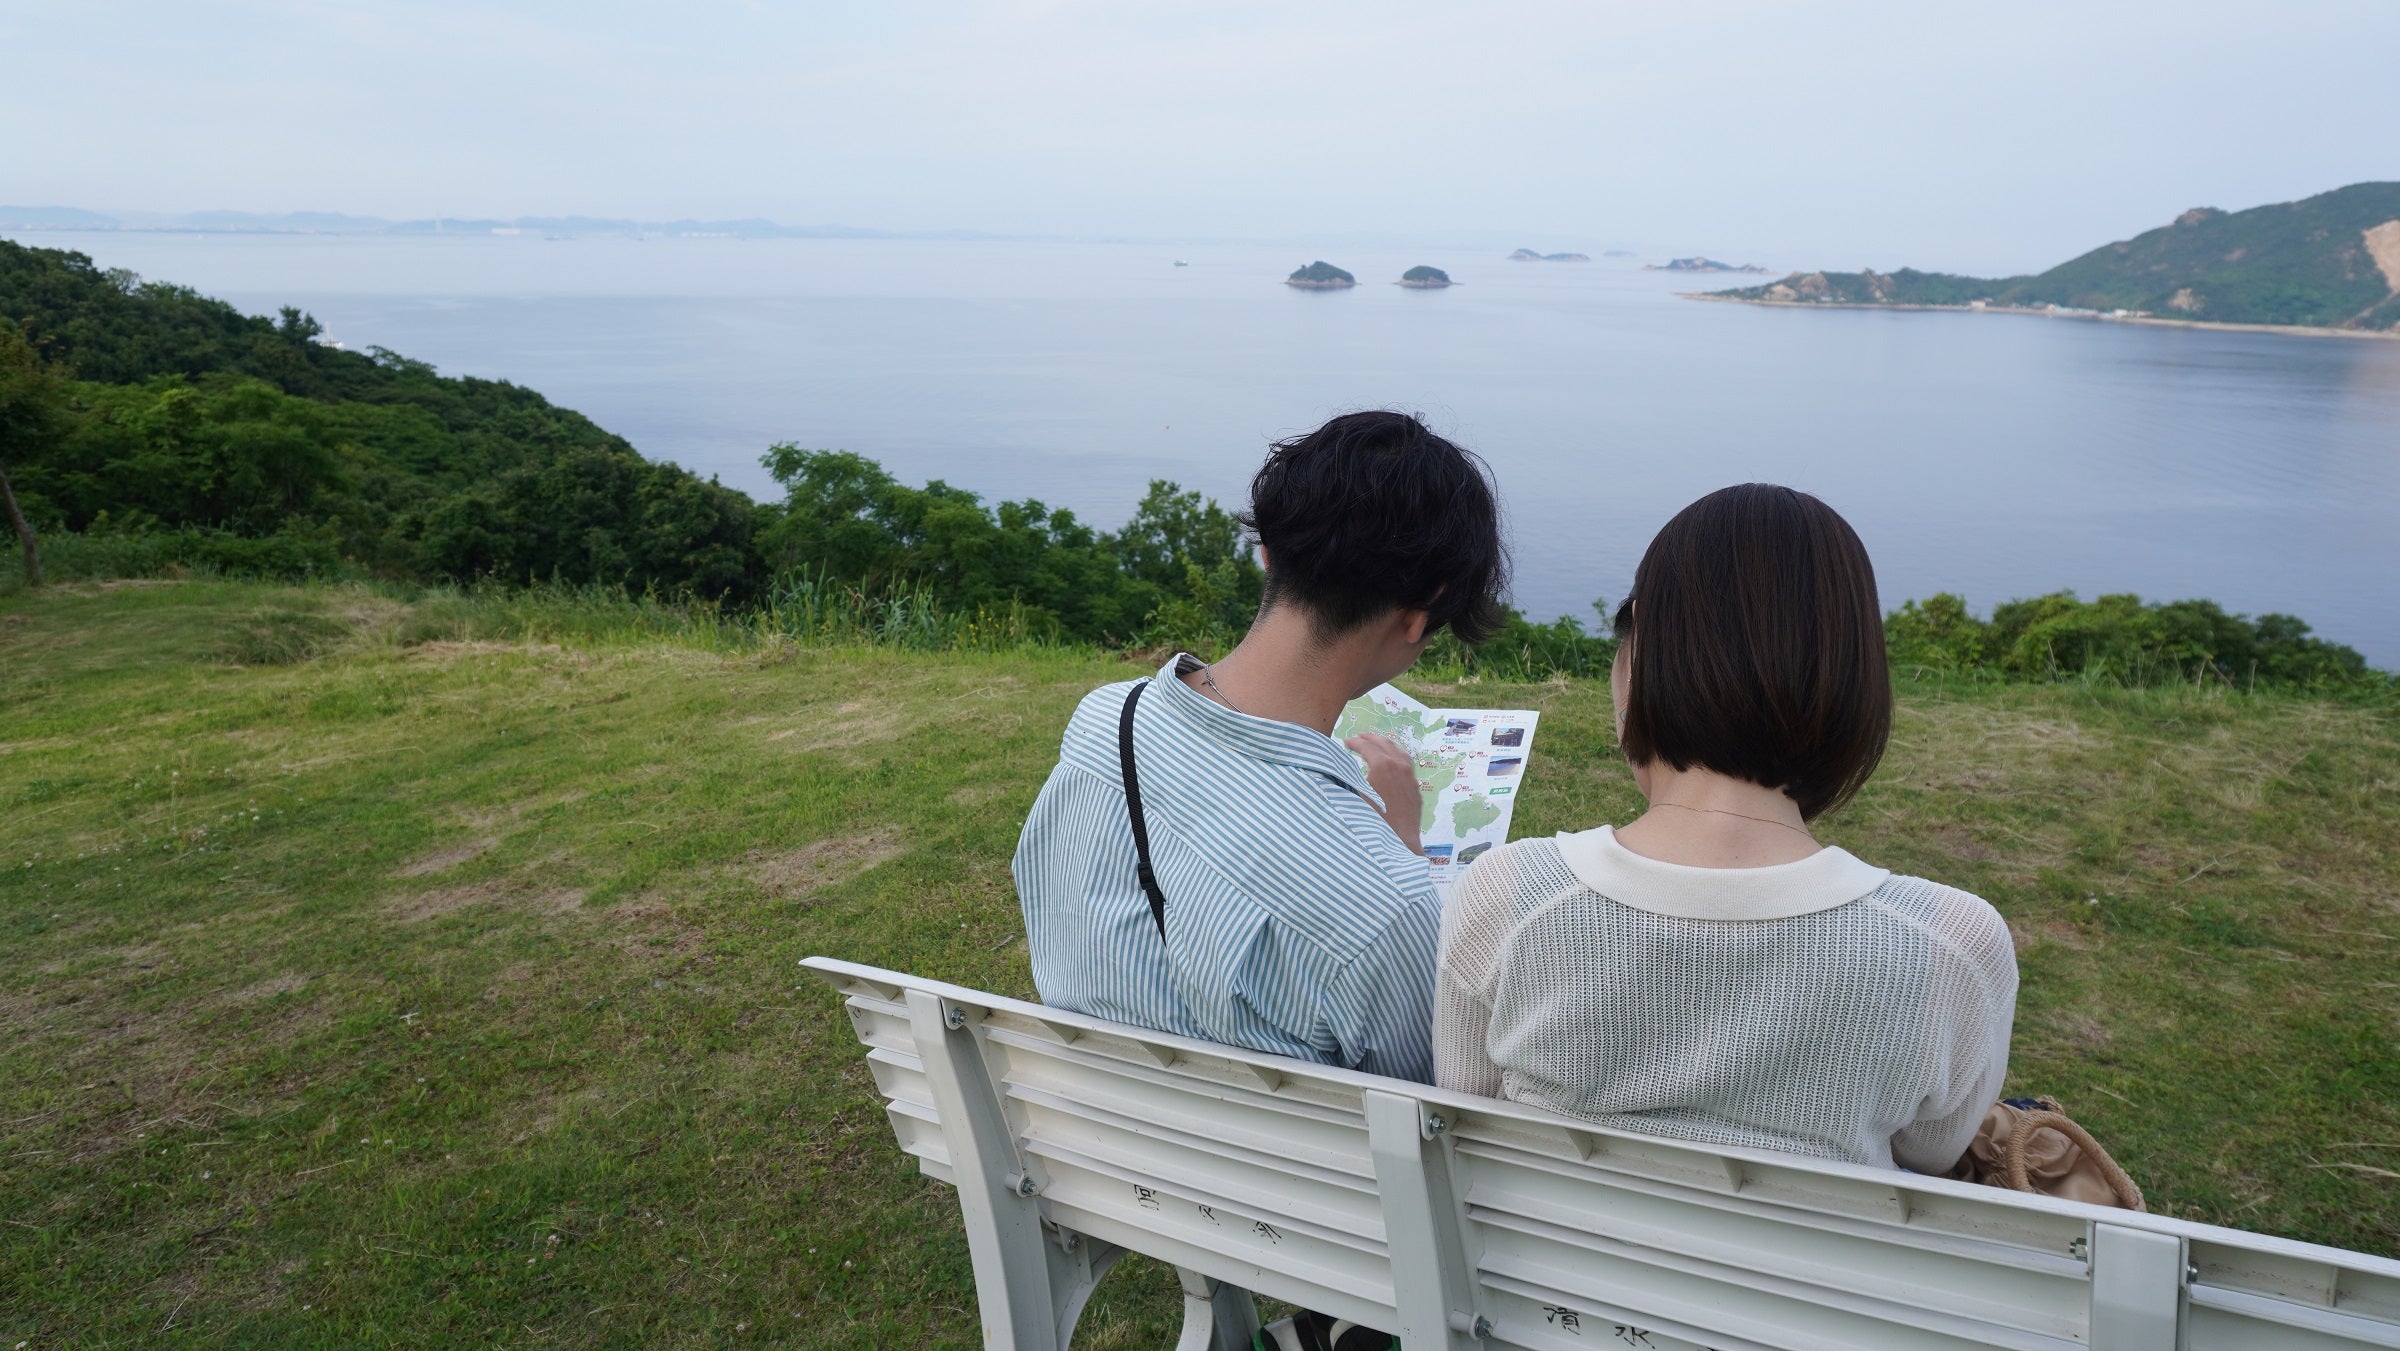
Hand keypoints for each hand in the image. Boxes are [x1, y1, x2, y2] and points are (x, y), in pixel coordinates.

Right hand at [1344, 732, 1424, 853]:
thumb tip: (1340, 767)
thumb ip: (1349, 777)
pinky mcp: (1416, 788)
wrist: (1399, 843)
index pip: (1367, 747)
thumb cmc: (1373, 822)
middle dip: (1370, 739)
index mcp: (1383, 766)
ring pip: (1399, 752)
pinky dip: (1396, 758)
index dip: (1354, 742)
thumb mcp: (1355, 797)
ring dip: (1385, 746)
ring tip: (1376, 745)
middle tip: (1359, 737)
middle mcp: (1400, 767)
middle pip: (1384, 744)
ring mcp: (1411, 777)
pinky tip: (1391, 765)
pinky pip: (1407, 765)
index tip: (1345, 742)